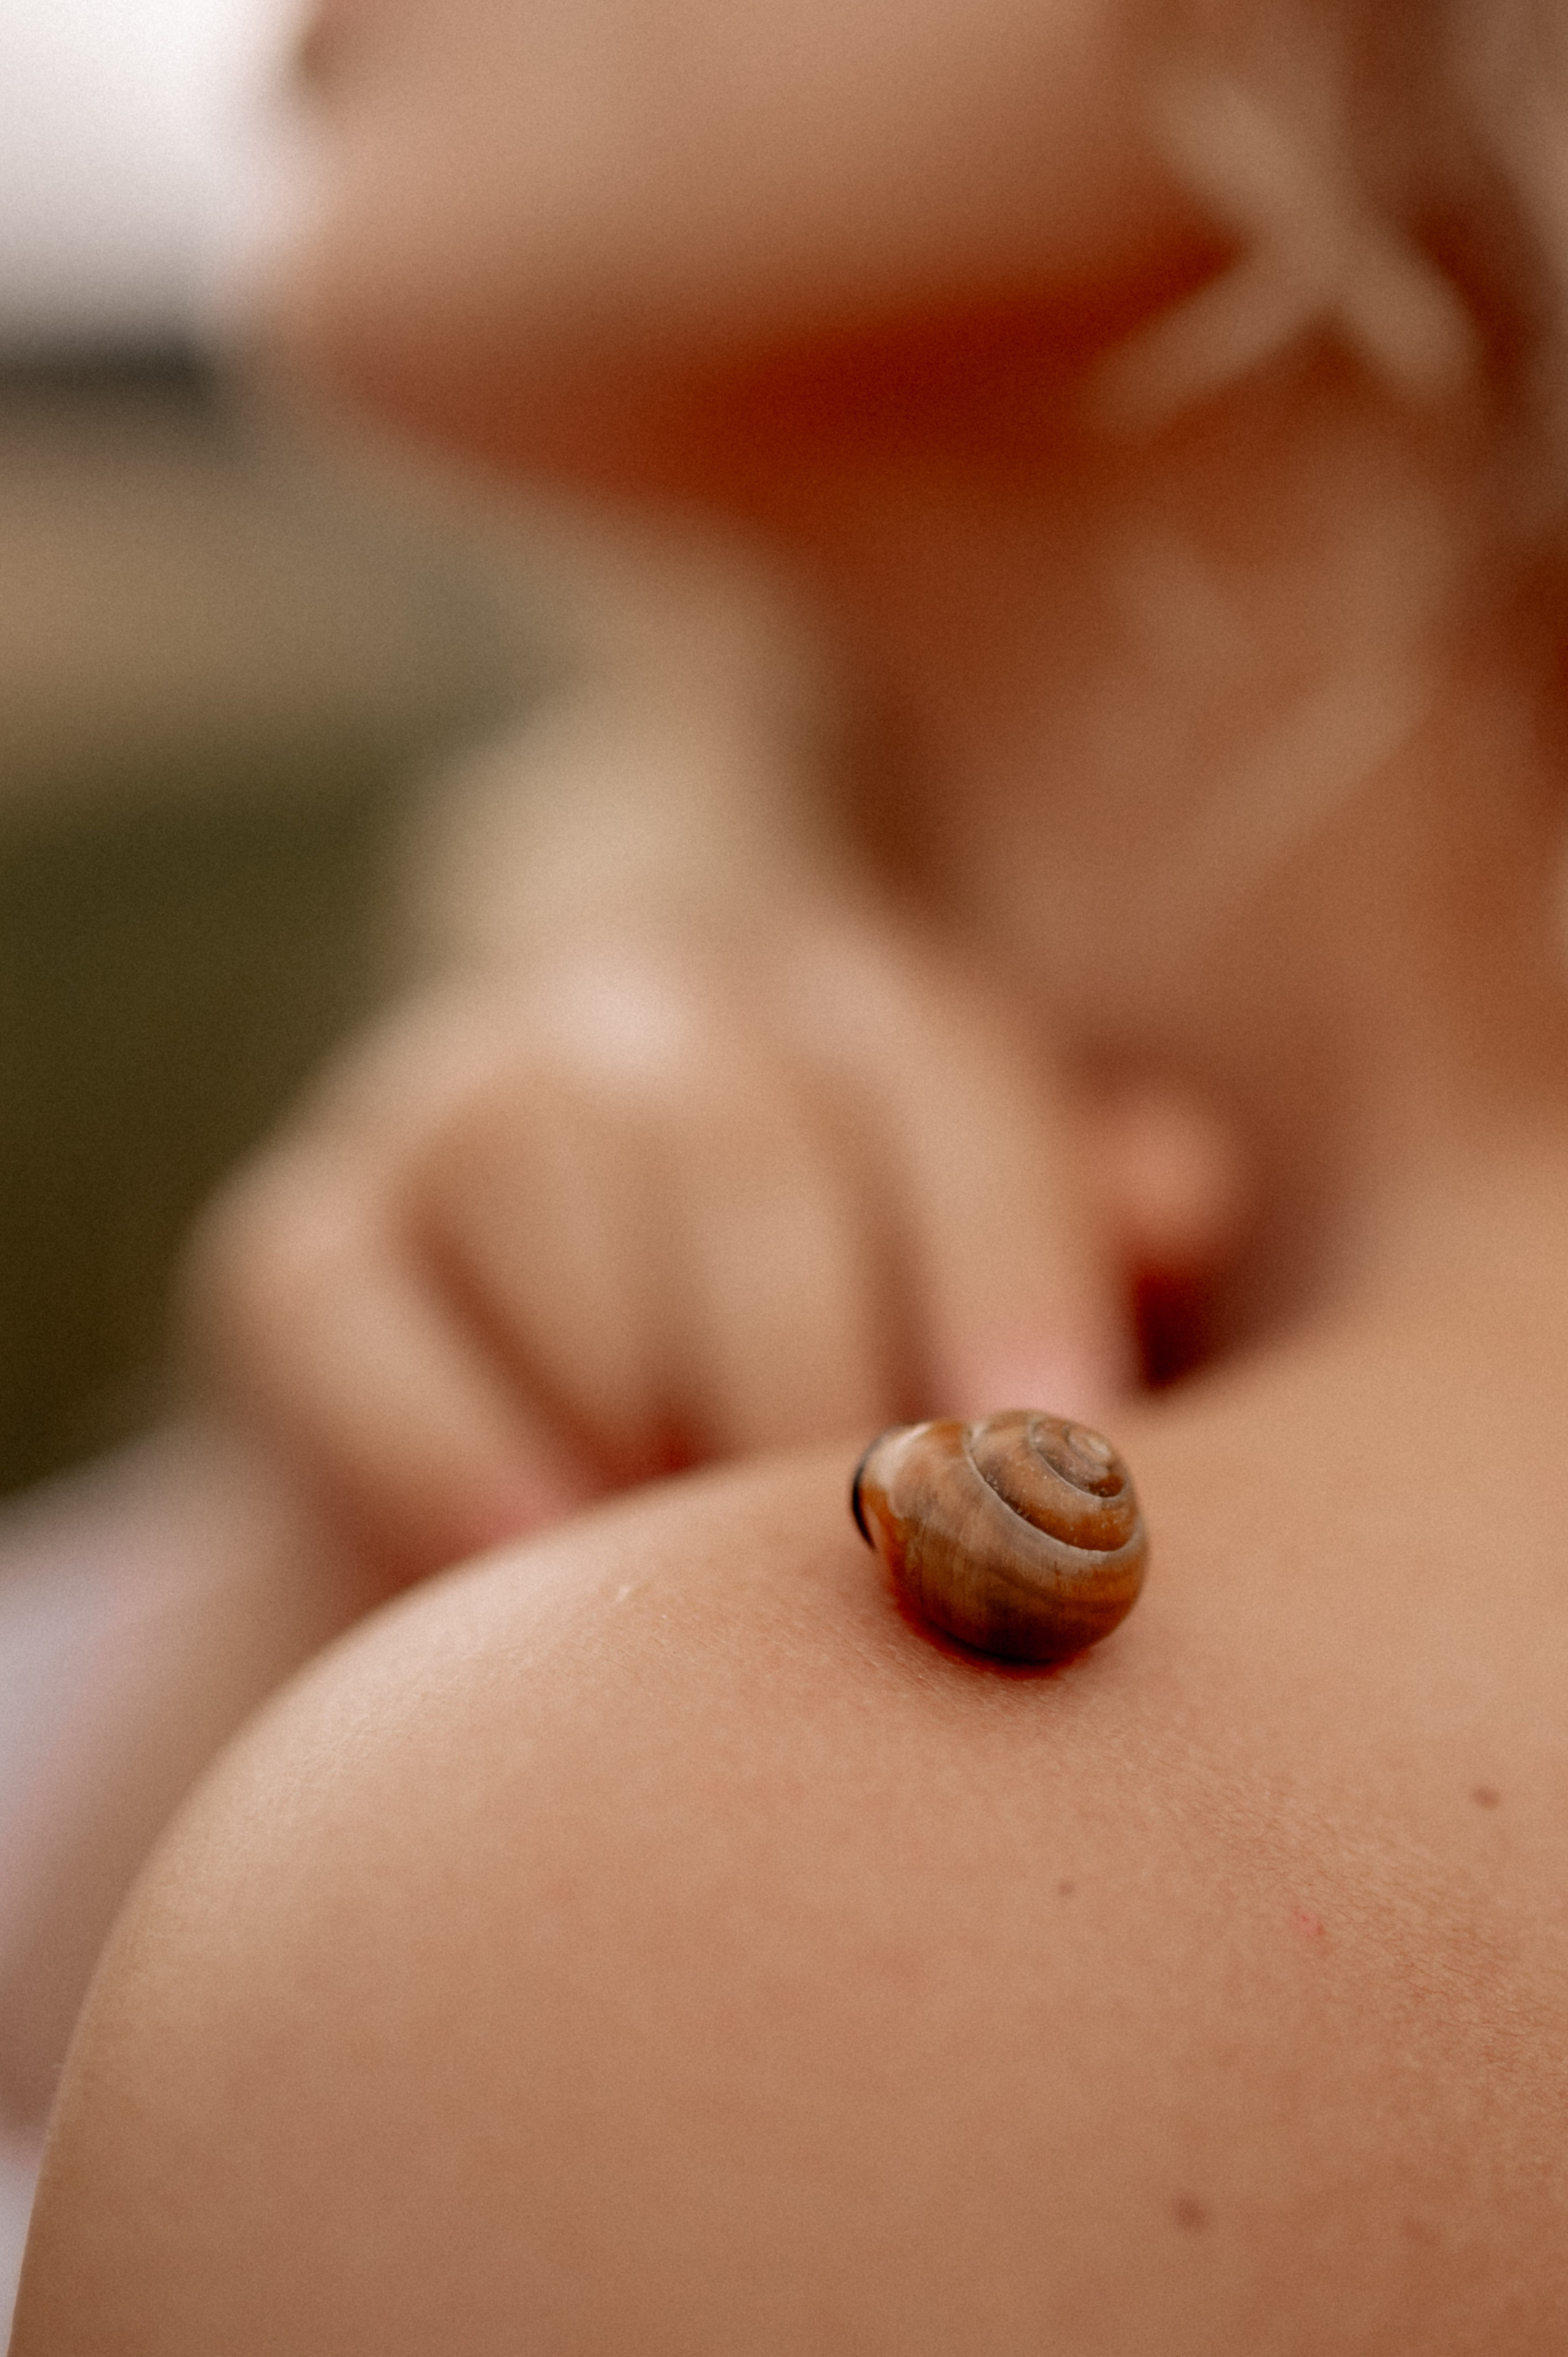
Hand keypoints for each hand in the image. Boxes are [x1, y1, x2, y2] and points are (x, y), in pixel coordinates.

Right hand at [182, 896, 1243, 1585]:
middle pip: (739, 1141)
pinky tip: (530, 1563)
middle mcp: (645, 1013)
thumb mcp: (983, 1317)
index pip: (943, 1083)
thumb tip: (1185, 1186)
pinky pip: (336, 1304)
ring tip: (704, 1571)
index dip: (1010, 1258)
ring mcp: (449, 1103)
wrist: (571, 1441)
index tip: (1068, 1450)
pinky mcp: (293, 1237)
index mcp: (844, 1014)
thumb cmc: (848, 1381)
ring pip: (532, 1177)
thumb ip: (1087, 1249)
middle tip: (883, 1567)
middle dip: (816, 1370)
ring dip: (633, 1386)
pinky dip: (431, 1432)